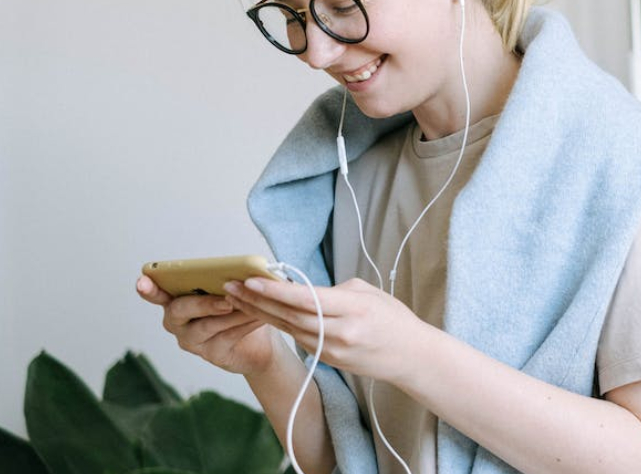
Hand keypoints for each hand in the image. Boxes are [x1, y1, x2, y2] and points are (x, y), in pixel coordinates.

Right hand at [136, 274, 280, 375]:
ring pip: (207, 325)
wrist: (261, 341)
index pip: (157, 293)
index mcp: (177, 299)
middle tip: (227, 299)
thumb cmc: (241, 308)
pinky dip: (245, 324)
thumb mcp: (233, 289)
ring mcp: (191, 340)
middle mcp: (177, 321)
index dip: (149, 288)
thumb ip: (227, 279)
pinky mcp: (211, 354)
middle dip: (203, 303)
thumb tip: (241, 270)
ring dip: (232, 313)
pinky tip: (259, 317)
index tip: (142, 281)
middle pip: (180, 310)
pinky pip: (227, 337)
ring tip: (252, 305)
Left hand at [223, 277, 427, 382]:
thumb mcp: (369, 293)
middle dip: (256, 300)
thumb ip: (334, 291)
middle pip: (289, 315)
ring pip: (287, 328)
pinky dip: (277, 324)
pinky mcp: (326, 359)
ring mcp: (331, 349)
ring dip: (259, 312)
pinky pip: (297, 338)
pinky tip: (260, 312)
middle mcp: (339, 332)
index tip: (252, 280)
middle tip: (230, 285)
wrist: (410, 357)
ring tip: (236, 297)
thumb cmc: (393, 319)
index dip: (276, 290)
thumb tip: (304, 289)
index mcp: (353, 310)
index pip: (306, 299)